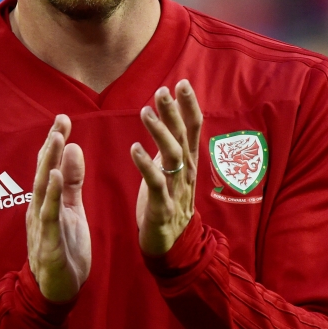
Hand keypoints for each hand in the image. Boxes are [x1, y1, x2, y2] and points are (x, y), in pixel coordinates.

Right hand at [26, 114, 91, 302]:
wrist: (57, 291)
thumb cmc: (64, 249)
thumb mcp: (73, 210)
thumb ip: (73, 182)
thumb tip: (74, 148)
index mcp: (47, 200)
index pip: (50, 166)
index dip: (55, 142)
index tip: (63, 119)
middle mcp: (39, 208)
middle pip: (44, 171)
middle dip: (51, 145)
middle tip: (60, 120)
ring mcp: (41, 224)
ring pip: (43, 188)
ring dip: (50, 163)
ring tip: (57, 139)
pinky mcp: (47, 241)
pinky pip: (48, 214)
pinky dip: (51, 194)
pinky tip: (56, 177)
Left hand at [130, 80, 202, 255]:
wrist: (172, 246)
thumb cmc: (168, 203)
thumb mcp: (171, 170)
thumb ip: (171, 145)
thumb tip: (168, 116)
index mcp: (188, 162)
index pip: (193, 128)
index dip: (189, 106)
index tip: (182, 83)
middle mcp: (186, 172)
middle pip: (183, 136)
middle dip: (173, 112)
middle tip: (162, 90)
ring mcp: (176, 189)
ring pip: (171, 155)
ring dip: (159, 132)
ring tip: (145, 112)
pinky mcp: (163, 206)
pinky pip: (156, 183)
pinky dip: (146, 164)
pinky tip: (134, 148)